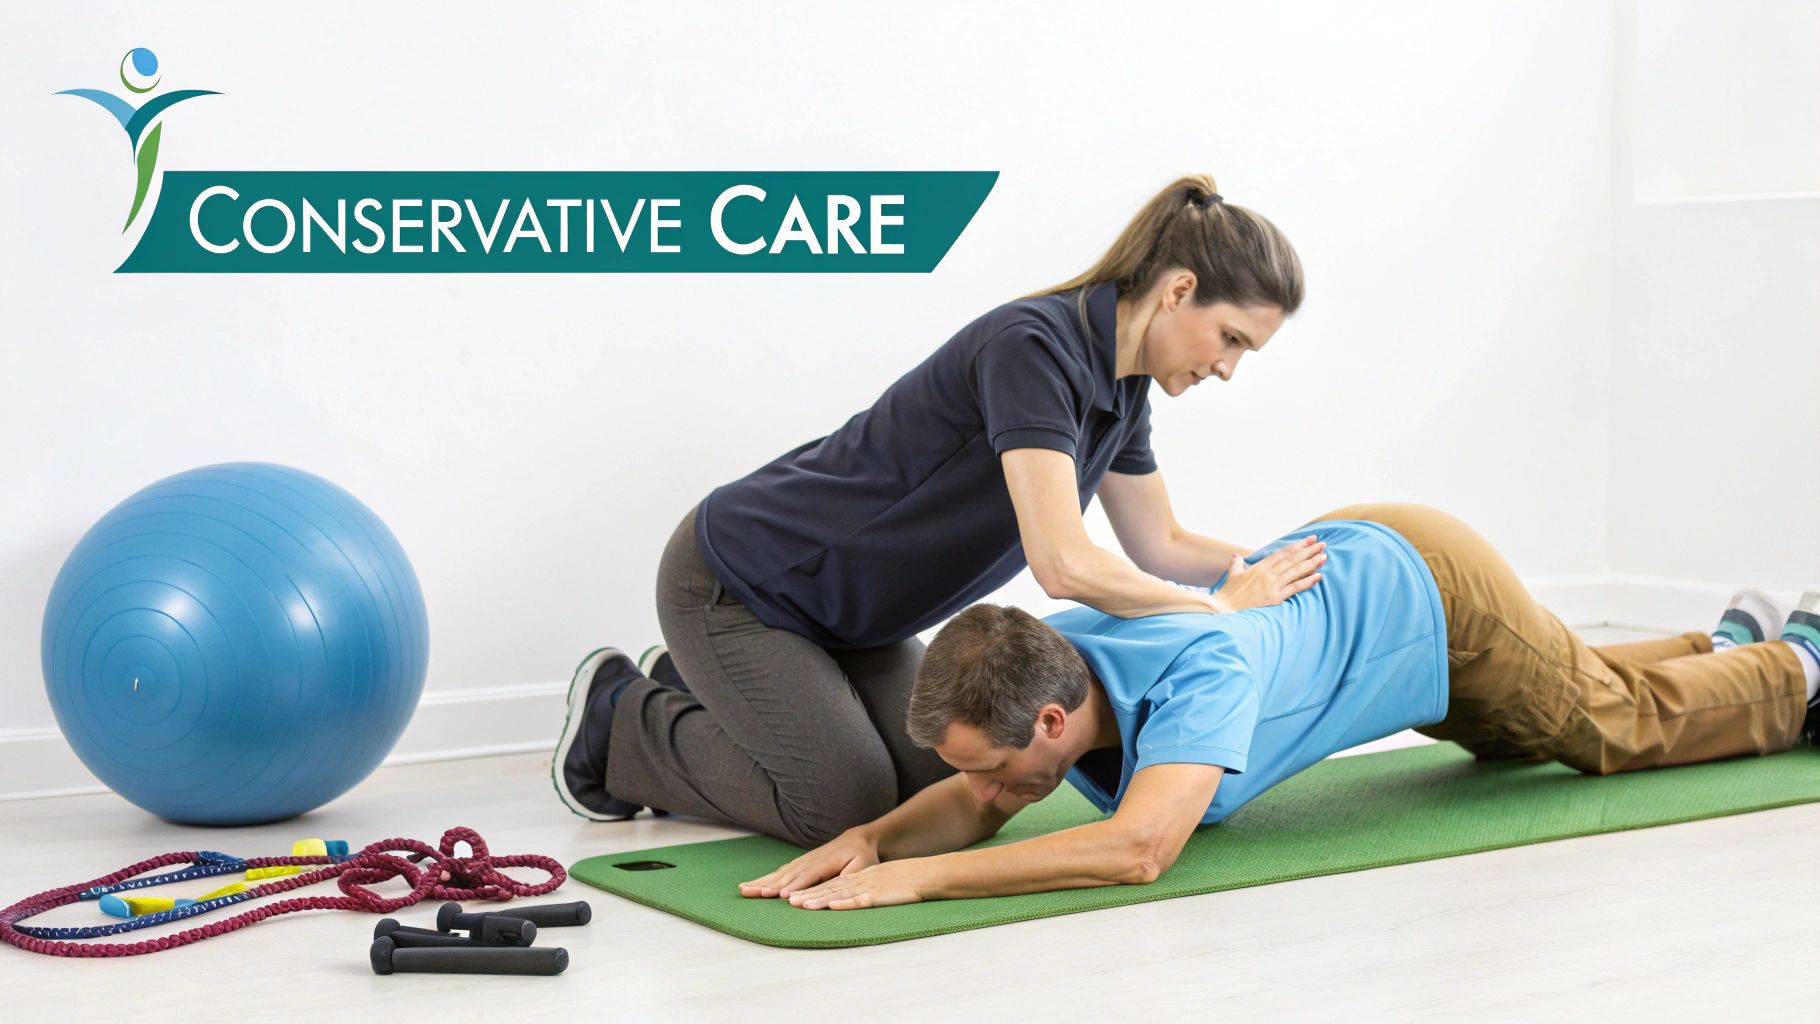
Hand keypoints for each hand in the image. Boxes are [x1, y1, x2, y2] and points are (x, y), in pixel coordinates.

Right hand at [738, 828, 880, 898]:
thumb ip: (848, 879)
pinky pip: (782, 871)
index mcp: (826, 862)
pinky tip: (756, 884)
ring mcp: (804, 860)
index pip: (809, 876)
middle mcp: (811, 860)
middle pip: (788, 874)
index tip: (782, 895)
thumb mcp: (863, 867)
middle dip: (769, 884)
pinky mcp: (801, 863)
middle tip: (752, 893)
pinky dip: (767, 878)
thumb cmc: (863, 857)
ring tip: (744, 889)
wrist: (859, 839)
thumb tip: (832, 891)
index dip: (796, 886)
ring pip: (781, 872)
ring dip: (763, 881)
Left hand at [785, 859, 929, 910]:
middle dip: (803, 894)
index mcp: (857, 878)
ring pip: (838, 894)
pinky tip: (831, 906)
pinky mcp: (879, 896)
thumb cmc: (903, 881)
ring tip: (798, 904)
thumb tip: (843, 898)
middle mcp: (858, 881)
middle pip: (826, 888)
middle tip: (784, 900)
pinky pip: (860, 900)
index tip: (786, 895)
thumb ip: (861, 889)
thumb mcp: (877, 881)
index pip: (827, 883)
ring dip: (818, 900)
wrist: (926, 874)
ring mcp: (867, 887)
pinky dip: (845, 903)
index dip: (806, 889)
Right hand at [1210, 536, 1325, 611]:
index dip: (1297, 546)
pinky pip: (1295, 587)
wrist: (1223, 608)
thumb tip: (1236, 555)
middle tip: (1322, 544)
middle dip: (1308, 550)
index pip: (1282, 553)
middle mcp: (1267, 573)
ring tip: (1324, 556)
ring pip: (1296, 570)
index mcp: (1259, 567)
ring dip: (1311, 562)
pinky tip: (1319, 575)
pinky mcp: (1275, 597)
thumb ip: (1236, 563)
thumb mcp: (1232, 574)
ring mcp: (1272, 585)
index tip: (1308, 540)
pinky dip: (1308, 581)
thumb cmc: (1227, 593)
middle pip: (1292, 559)